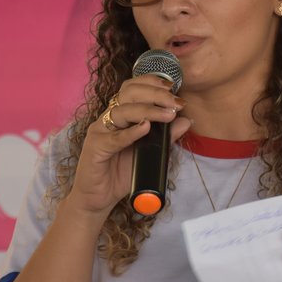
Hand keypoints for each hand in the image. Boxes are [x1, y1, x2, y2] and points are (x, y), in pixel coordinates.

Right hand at [67, 74, 190, 215]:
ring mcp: (100, 131)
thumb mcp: (150, 153)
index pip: (133, 89)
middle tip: (175, 102)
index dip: (151, 83)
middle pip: (128, 94)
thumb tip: (186, 120)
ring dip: (148, 111)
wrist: (99, 198)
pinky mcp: (95, 148)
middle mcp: (109, 119)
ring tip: (168, 115)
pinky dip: (131, 132)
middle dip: (155, 94)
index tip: (173, 87)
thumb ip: (166, 137)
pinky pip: (113, 138)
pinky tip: (145, 128)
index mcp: (120, 116)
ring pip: (122, 112)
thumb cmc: (122, 173)